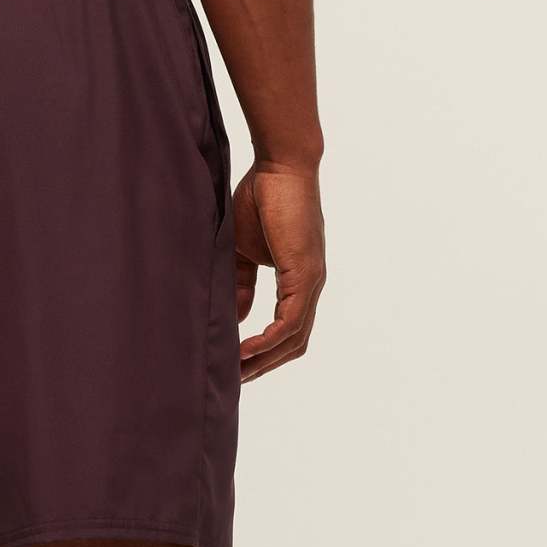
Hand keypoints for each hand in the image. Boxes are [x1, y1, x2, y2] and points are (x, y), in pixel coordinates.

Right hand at [232, 164, 325, 382]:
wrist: (279, 165)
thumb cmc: (260, 198)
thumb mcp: (243, 252)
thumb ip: (241, 284)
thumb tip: (239, 316)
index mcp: (298, 280)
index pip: (287, 330)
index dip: (264, 352)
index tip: (235, 364)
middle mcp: (310, 285)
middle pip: (294, 344)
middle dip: (264, 366)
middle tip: (234, 381)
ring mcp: (312, 281)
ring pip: (294, 338)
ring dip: (264, 361)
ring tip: (236, 373)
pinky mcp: (305, 274)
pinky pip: (290, 322)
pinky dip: (268, 341)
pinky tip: (245, 351)